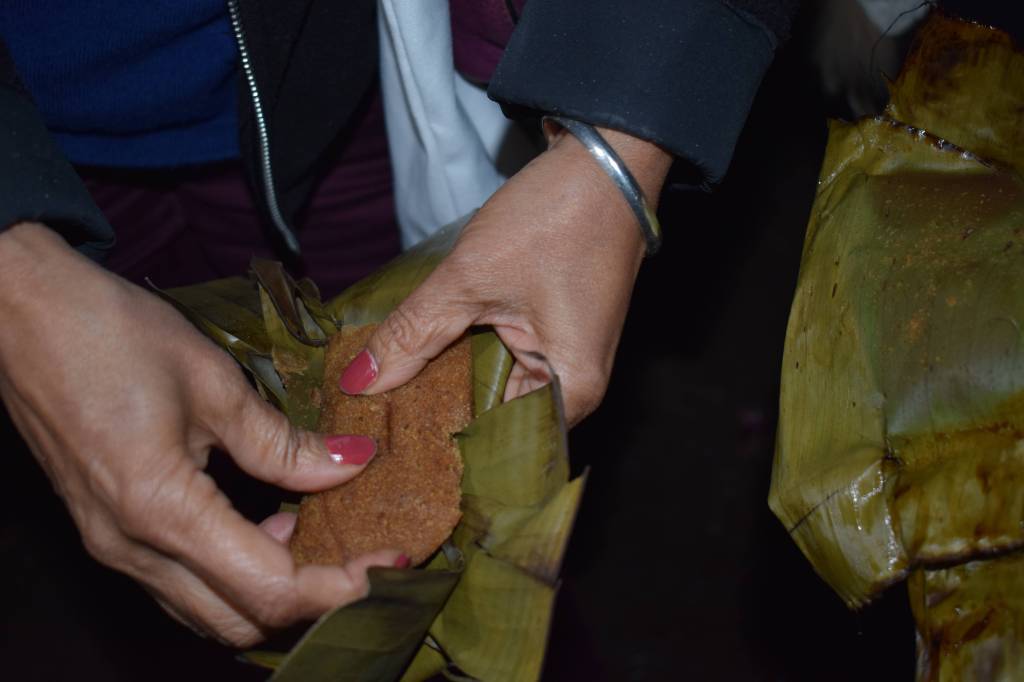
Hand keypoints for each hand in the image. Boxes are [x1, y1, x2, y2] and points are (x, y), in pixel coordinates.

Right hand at [0, 223, 401, 645]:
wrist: (23, 313)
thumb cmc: (111, 335)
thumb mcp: (214, 383)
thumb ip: (282, 442)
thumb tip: (349, 465)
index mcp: (162, 511)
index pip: (270, 588)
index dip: (338, 587)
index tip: (387, 564)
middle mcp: (131, 549)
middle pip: (241, 621)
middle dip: (311, 603)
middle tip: (361, 558)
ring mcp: (113, 547)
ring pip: (209, 611)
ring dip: (272, 592)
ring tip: (317, 534)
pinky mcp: (108, 532)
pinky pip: (181, 585)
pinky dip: (233, 574)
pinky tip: (265, 524)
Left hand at [339, 127, 670, 424]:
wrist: (604, 161)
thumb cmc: (555, 219)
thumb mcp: (470, 279)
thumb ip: (413, 334)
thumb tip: (359, 383)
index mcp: (571, 391)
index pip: (494, 443)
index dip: (436, 444)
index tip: (380, 447)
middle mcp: (574, 388)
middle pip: (493, 419)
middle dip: (435, 415)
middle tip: (370, 423)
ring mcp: (565, 359)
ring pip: (493, 387)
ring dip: (446, 384)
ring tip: (382, 398)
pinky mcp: (554, 333)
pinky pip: (503, 359)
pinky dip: (465, 356)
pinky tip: (420, 358)